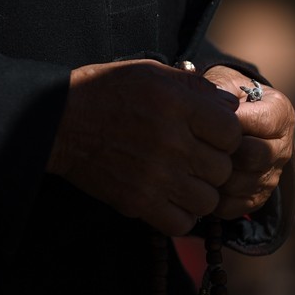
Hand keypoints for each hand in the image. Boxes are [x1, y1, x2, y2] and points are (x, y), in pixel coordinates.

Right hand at [47, 59, 242, 235]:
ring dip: (201, 190)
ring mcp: (156, 175)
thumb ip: (193, 86)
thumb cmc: (107, 90)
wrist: (62, 121)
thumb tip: (229, 102)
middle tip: (197, 154)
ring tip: (185, 177)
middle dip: (215, 161)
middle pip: (223, 167)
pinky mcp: (139, 202)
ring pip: (208, 199)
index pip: (232, 131)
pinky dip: (182, 213)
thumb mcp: (151, 72)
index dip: (226, 133)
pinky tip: (171, 196)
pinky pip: (182, 223)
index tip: (212, 132)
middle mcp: (170, 141)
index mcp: (175, 104)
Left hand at [202, 65, 294, 218]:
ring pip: (241, 183)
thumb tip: (209, 110)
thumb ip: (221, 93)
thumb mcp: (225, 82)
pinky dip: (213, 196)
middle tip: (198, 142)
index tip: (207, 118)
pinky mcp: (258, 197)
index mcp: (281, 113)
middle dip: (223, 151)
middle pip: (252, 156)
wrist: (231, 118)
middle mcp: (283, 147)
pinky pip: (234, 205)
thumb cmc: (226, 96)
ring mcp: (273, 175)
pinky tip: (201, 178)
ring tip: (197, 160)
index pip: (261, 122)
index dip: (231, 122)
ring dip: (216, 174)